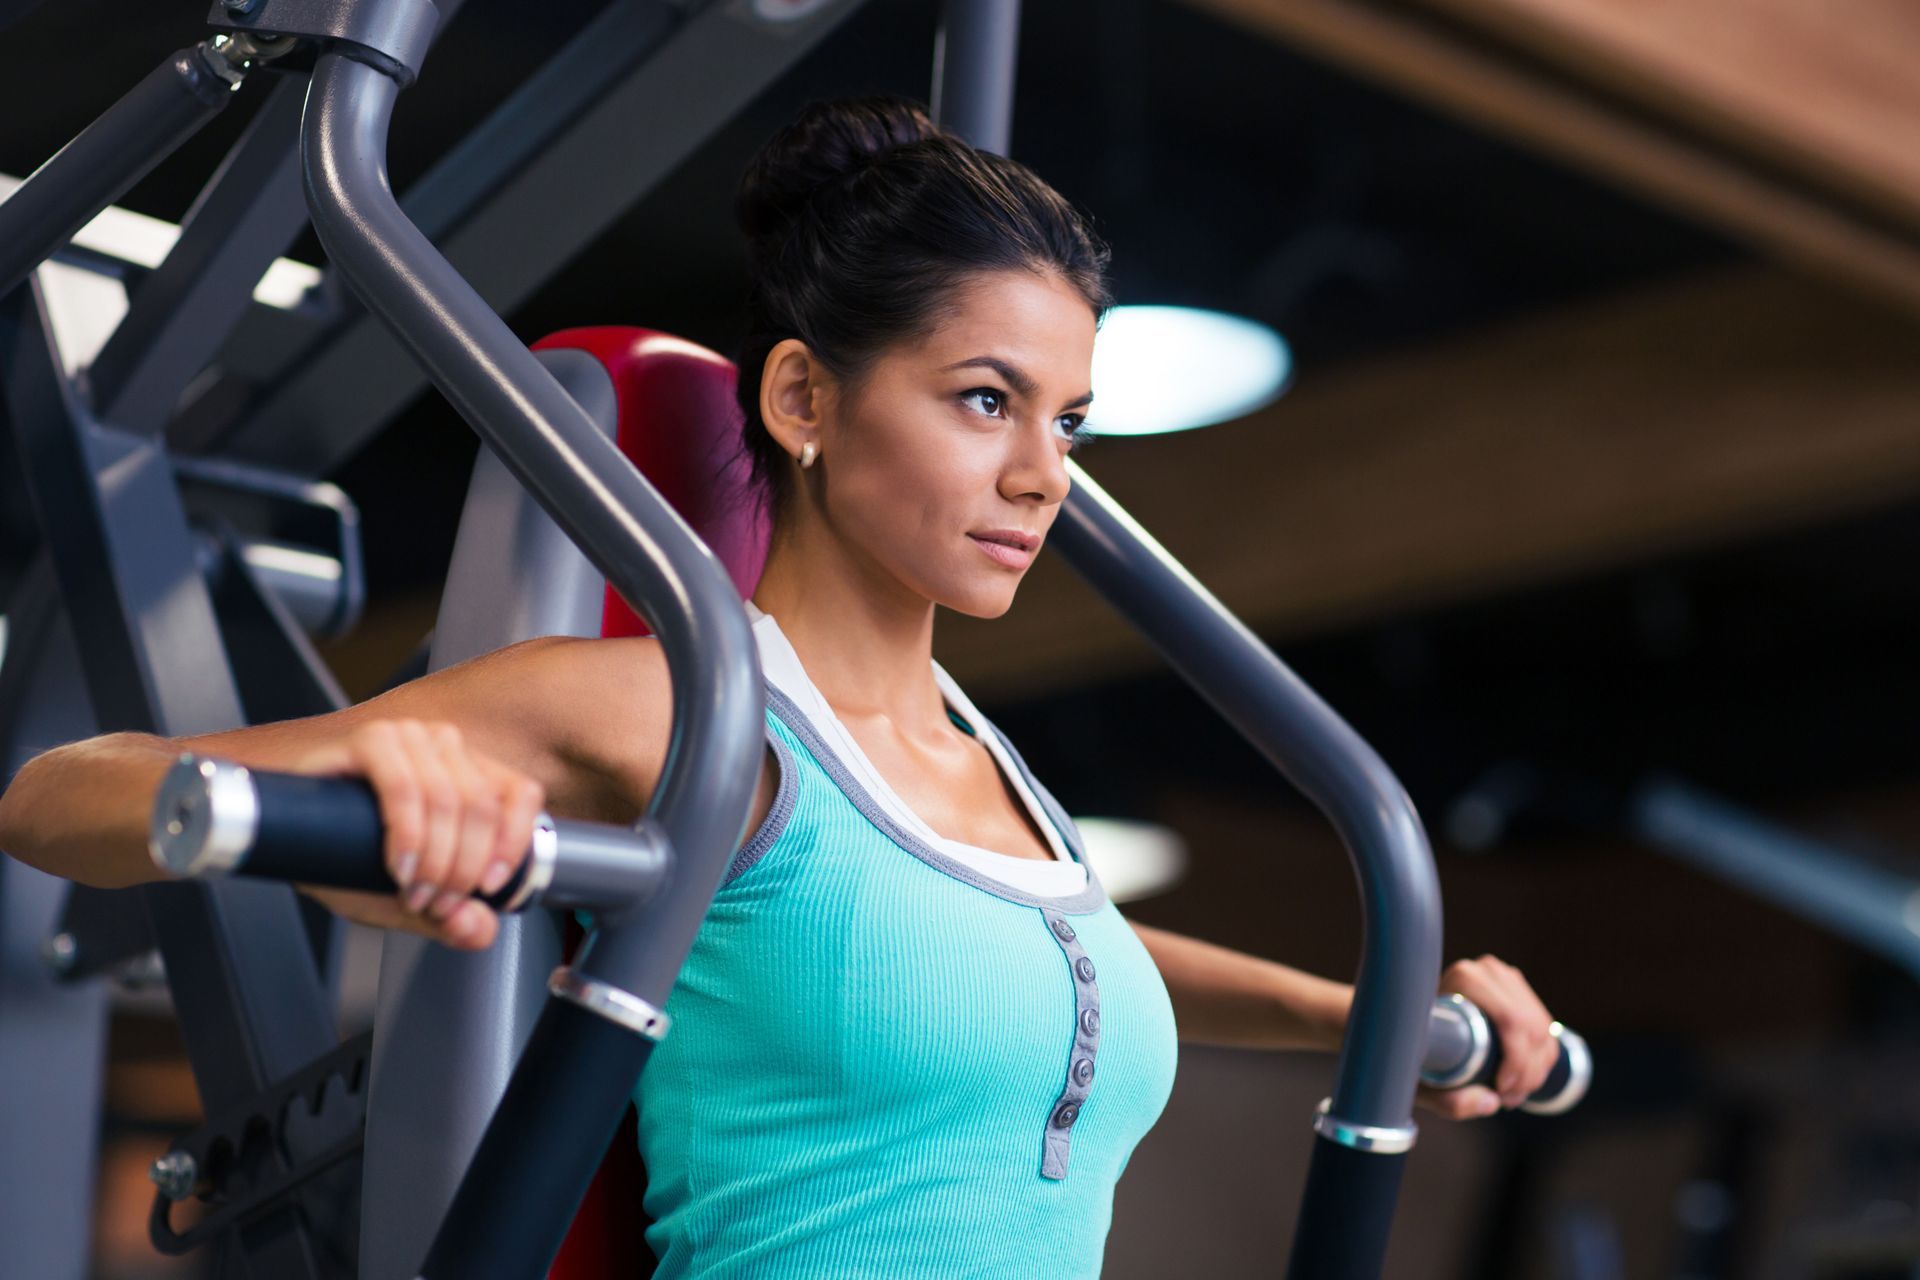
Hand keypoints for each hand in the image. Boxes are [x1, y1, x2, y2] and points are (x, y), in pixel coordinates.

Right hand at [287, 718, 544, 950]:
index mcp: (467, 771)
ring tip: (411, 892)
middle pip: (482, 808)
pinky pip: (405, 787)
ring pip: (450, 799)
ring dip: (435, 859)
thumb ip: (447, 918)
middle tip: (434, 904)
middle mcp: (444, 746)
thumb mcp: (402, 898)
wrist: (276, 828)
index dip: (514, 846)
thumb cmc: (340, 852)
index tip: (490, 890)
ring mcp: (409, 737)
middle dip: (462, 870)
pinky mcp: (370, 738)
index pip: (520, 794)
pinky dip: (407, 834)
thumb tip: (478, 929)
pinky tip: (397, 865)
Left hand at [1415, 953, 1556, 1120]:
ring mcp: (1505, 977)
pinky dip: (1541, 1060)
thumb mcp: (1422, 1085)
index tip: (1501, 1091)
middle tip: (1508, 1099)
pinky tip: (1522, 1081)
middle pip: (1531, 1027)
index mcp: (1464, 979)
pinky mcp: (1517, 990)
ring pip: (1542, 1030)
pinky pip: (1545, 1029)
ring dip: (1536, 1070)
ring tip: (1510, 1095)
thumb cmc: (1413, 1055)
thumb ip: (1450, 1101)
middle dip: (1528, 1071)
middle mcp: (1487, 971)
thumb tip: (1492, 1101)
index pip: (1511, 1019)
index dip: (1517, 1062)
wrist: (1408, 1031)